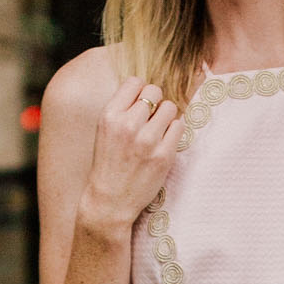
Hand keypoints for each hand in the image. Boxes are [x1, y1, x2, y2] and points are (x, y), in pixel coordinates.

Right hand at [80, 75, 182, 232]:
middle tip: (151, 118)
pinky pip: (179, 127)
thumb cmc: (108, 164)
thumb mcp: (105, 131)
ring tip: (158, 130)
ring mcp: (147, 140)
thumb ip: (122, 109)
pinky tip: (164, 141)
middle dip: (155, 102)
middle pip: (155, 91)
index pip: (135, 82)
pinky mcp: (163, 155)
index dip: (140, 91)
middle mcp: (128, 125)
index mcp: (109, 116)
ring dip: (166, 116)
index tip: (140, 105)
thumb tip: (147, 90)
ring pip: (170, 107)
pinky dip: (174, 131)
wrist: (109, 201)